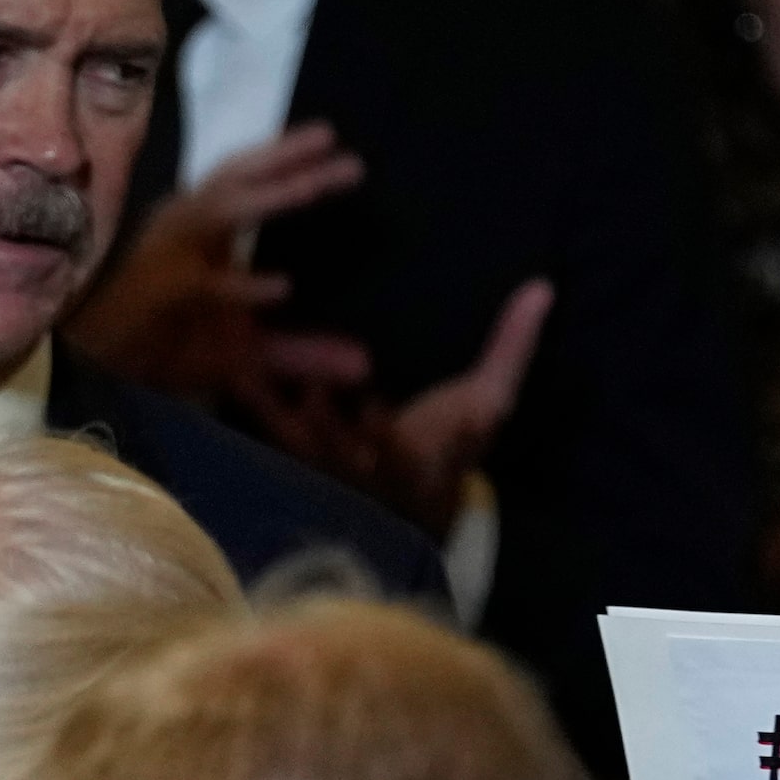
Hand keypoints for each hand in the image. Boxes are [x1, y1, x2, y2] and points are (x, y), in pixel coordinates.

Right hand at [68, 122, 367, 392]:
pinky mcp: (159, 296)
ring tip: (317, 187)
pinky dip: (242, 285)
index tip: (330, 137)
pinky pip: (204, 286)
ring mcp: (169, 256)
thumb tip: (366, 365)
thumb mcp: (249, 355)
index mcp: (202, 231)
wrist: (100, 375)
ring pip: (222, 213)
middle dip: (289, 161)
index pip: (245, 178)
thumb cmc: (168, 349)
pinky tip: (282, 286)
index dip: (284, 154)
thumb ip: (305, 354)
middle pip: (239, 179)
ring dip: (272, 197)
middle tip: (347, 158)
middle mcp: (186, 230)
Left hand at [251, 278, 554, 536]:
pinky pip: (274, 426)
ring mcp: (327, 464)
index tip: (375, 409)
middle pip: (336, 452)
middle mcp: (364, 468)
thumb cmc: (453, 439)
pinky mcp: (301, 448)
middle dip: (321, 426)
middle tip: (305, 391)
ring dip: (275, 410)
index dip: (383, 435)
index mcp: (411, 457)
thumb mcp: (490, 397)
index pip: (398, 451)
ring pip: (296, 441)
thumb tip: (542, 289)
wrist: (413, 489)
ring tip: (250, 369)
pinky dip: (257, 401)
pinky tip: (237, 366)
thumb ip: (512, 346)